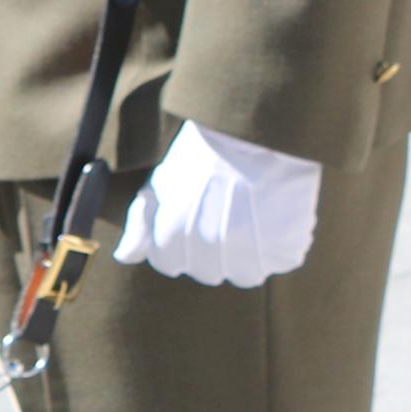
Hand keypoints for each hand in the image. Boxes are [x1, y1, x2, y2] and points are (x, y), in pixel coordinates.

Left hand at [114, 121, 321, 287]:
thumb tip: (126, 257)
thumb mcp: (158, 186)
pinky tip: (272, 215)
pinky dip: (280, 245)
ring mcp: (248, 256)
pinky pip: (280, 262)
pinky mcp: (285, 250)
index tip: (189, 217)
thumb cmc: (199, 159)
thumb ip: (139, 227)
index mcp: (171, 240)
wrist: (250, 136)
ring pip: (244, 275)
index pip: (169, 264)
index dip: (176, 242)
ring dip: (246, 254)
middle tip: (220, 214)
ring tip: (248, 216)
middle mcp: (208, 253)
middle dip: (209, 250)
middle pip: (207, 273)